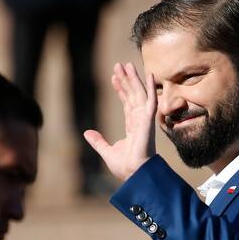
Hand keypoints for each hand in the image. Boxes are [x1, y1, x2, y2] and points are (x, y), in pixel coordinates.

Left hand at [84, 62, 156, 180]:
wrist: (134, 174)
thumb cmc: (125, 167)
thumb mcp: (106, 151)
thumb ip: (98, 141)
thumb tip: (87, 133)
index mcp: (133, 127)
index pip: (127, 104)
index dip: (120, 90)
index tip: (114, 78)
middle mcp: (140, 121)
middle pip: (133, 95)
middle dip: (126, 80)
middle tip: (119, 65)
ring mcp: (145, 120)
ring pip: (139, 94)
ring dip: (134, 79)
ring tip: (127, 65)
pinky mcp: (148, 120)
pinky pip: (151, 100)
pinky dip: (151, 87)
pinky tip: (150, 74)